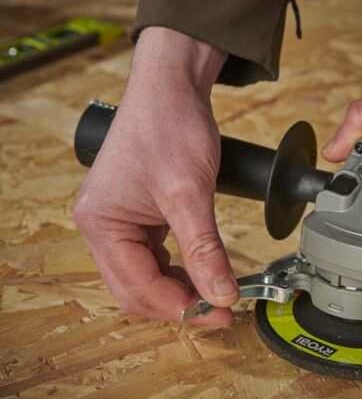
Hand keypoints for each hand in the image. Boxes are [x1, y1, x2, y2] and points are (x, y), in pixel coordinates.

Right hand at [74, 27, 237, 323]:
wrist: (173, 86)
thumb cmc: (169, 125)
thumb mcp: (190, 194)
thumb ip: (205, 250)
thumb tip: (222, 294)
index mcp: (101, 224)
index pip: (138, 287)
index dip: (181, 307)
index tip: (219, 313)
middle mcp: (102, 225)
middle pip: (136, 288)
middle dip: (178, 303)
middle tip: (219, 309)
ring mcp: (118, 218)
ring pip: (145, 273)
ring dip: (178, 287)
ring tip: (214, 292)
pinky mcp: (137, 211)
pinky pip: (153, 253)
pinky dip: (177, 267)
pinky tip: (201, 268)